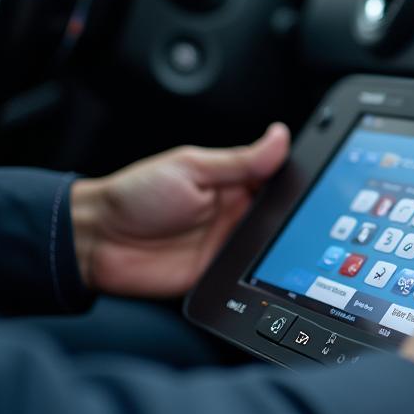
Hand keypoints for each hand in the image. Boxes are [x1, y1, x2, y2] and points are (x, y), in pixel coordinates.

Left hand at [70, 123, 289, 297]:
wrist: (95, 241)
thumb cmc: (134, 196)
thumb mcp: (192, 168)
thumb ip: (240, 160)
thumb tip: (280, 137)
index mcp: (232, 182)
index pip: (276, 179)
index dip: (298, 181)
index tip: (318, 181)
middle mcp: (234, 213)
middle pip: (279, 215)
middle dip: (291, 217)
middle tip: (302, 216)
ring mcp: (227, 245)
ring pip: (269, 247)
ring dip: (276, 246)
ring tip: (281, 241)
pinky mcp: (217, 274)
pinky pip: (248, 276)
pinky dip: (258, 274)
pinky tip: (264, 268)